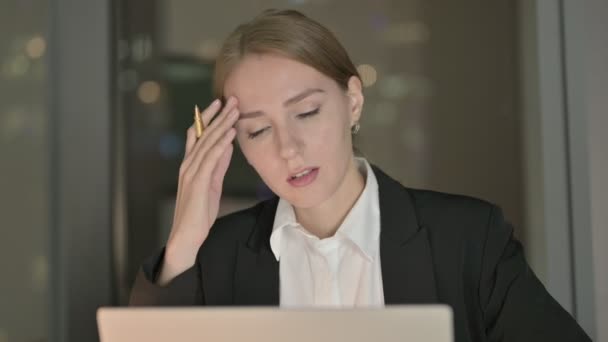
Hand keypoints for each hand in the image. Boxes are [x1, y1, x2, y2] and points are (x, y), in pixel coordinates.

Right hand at [159, 97, 238, 284]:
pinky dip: (220, 144)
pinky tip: (229, 134)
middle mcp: (188, 164)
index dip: (207, 118)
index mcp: (190, 164)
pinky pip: (210, 159)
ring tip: (235, 110)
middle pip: (203, 134)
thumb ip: (218, 165)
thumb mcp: (212, 184)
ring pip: (207, 142)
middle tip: (232, 99)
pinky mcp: (198, 182)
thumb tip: (228, 146)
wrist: (187, 235)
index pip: (197, 134)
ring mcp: (191, 172)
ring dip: (222, 125)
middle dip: (219, 115)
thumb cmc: (199, 212)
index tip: (220, 103)